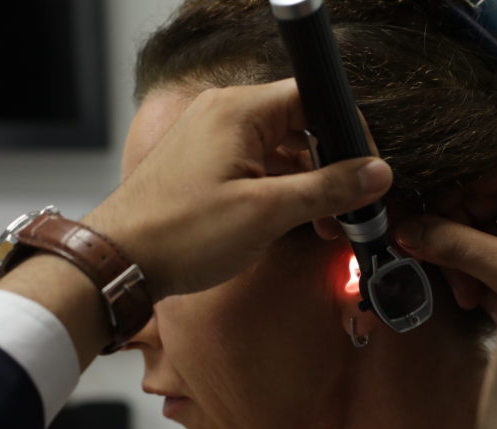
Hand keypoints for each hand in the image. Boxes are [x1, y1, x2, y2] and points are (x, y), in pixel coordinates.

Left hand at [84, 79, 391, 299]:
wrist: (119, 262)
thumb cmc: (182, 234)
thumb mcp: (267, 212)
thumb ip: (328, 188)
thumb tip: (377, 173)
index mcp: (239, 111)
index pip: (313, 99)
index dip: (347, 134)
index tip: (364, 173)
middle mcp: (225, 115)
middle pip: (301, 126)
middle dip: (331, 168)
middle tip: (347, 211)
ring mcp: (214, 140)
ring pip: (282, 151)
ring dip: (309, 186)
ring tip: (325, 227)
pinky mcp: (207, 167)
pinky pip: (259, 168)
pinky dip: (283, 193)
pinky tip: (297, 224)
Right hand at [395, 152, 496, 323]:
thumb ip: (452, 245)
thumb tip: (406, 231)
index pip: (463, 180)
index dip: (432, 209)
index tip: (405, 235)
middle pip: (466, 210)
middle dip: (455, 252)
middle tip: (456, 289)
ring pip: (475, 237)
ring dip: (470, 274)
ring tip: (481, 302)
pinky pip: (493, 255)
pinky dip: (488, 281)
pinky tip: (495, 303)